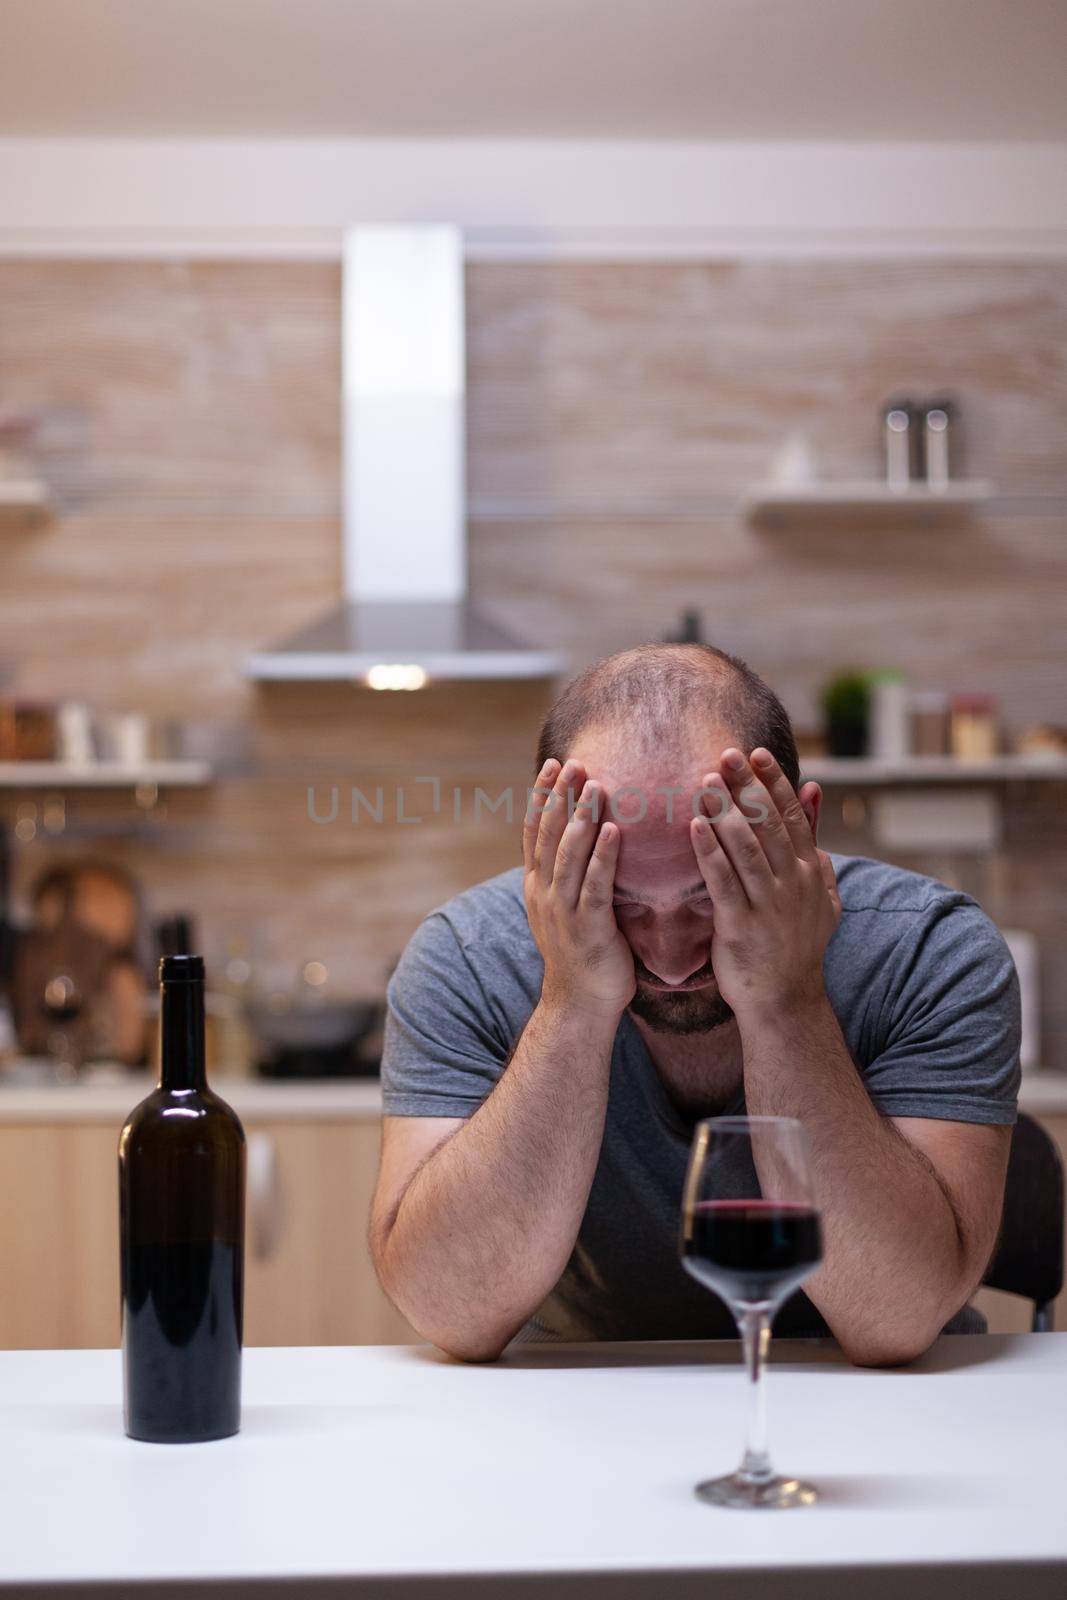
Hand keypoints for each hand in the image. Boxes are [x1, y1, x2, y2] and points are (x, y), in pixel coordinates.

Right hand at [523, 758, 635, 1020]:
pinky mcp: (589, 927)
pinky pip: (596, 884)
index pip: (534, 831)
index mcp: (538, 886)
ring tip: (594, 785)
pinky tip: (615, 830)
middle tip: (573, 761)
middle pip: (548, 834)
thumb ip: (569, 876)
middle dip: (560, 795)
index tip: (553, 764)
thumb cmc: (581, 954)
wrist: (579, 1003)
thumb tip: (580, 843)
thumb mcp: (565, 909)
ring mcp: (564, 910)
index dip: (542, 796)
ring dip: (581, 817)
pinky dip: (604, 855)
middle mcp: (545, 893)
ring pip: (569, 854)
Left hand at [689, 747, 840, 1018]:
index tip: (756, 752)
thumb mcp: (820, 894)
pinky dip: (708, 851)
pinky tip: (693, 826)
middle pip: (768, 824)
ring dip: (724, 811)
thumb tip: (814, 794)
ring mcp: (768, 904)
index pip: (791, 816)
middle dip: (745, 786)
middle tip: (724, 753)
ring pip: (746, 848)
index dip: (773, 782)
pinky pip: (722, 880)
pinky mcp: (741, 925)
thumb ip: (815, 844)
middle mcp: (792, 883)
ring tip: (704, 781)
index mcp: (809, 872)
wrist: (785, 1000)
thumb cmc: (796, 944)